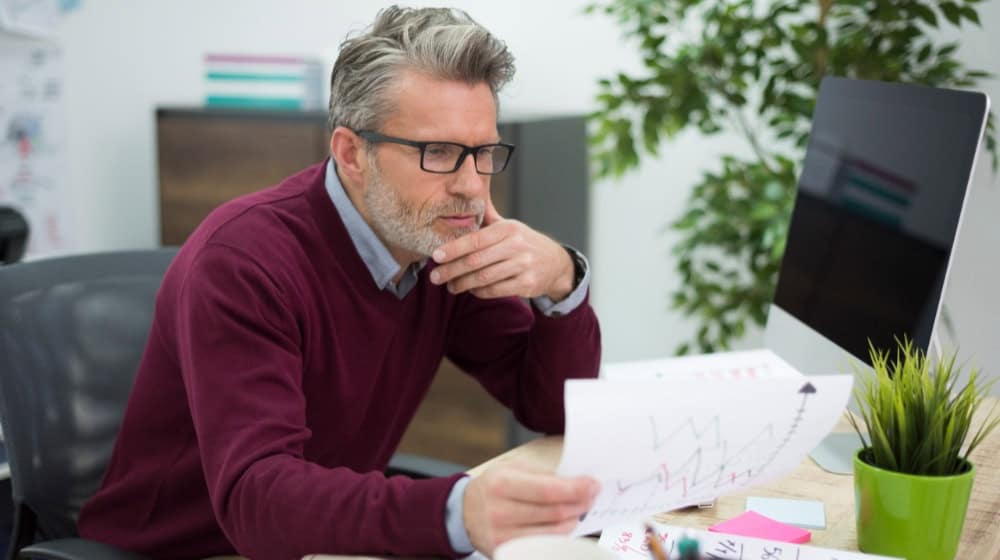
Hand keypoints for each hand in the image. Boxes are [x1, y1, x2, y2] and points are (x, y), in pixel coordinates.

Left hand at [429, 200, 574, 300]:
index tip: (436, 256)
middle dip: (452, 270)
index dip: (453, 248)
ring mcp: (523, 265)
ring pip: (484, 278)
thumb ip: (487, 215)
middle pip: (476, 260)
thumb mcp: (509, 225)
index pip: (475, 239)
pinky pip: (495, 290)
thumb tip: (468, 194)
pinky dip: (479, 292)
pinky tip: (470, 290)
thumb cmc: (524, 242)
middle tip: (435, 277)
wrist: (556, 263)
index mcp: (508, 228)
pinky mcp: (526, 284)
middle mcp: (517, 245)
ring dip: (462, 284)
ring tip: (449, 286)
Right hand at [462, 461, 599, 555]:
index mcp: (502, 484)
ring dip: (574, 520)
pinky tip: (565, 523)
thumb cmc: (493, 487)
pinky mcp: (506, 552)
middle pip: (555, 513)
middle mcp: (500, 511)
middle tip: (592, 495)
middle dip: (580, 503)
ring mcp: (503, 536)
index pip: (548, 490)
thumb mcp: (512, 470)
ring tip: (580, 509)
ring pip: (554, 533)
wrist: (465, 512)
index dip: (576, 488)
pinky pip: (544, 545)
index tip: (593, 484)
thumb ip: (543, 475)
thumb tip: (578, 483)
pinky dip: (560, 534)